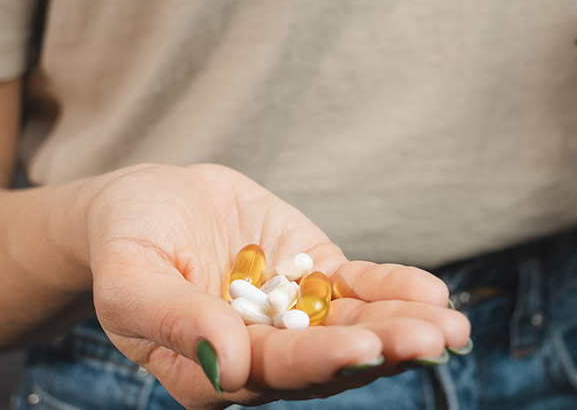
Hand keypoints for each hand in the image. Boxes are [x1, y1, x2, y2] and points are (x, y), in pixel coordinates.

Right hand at [83, 163, 470, 408]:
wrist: (146, 204)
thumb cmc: (125, 245)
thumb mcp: (129, 280)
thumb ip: (175, 321)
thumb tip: (232, 367)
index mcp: (212, 373)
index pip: (273, 374)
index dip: (319, 363)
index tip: (363, 349)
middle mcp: (263, 356)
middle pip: (330, 360)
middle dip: (382, 350)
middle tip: (431, 341)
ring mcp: (295, 316)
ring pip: (357, 328)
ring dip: (404, 328)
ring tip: (450, 326)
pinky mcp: (317, 277)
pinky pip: (361, 289)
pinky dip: (395, 290)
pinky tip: (433, 295)